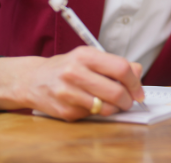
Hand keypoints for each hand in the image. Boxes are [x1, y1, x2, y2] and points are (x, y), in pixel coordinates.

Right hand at [0, 46, 144, 120]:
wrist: (32, 80)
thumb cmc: (65, 68)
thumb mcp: (88, 57)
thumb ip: (114, 64)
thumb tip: (138, 72)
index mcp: (85, 55)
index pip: (121, 68)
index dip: (135, 82)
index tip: (139, 91)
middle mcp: (75, 72)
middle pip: (116, 91)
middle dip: (128, 100)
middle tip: (129, 101)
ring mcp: (68, 93)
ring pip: (106, 107)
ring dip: (114, 109)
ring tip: (112, 103)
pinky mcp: (64, 110)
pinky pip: (92, 115)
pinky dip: (96, 112)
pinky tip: (90, 104)